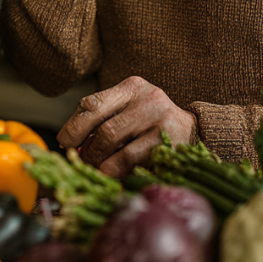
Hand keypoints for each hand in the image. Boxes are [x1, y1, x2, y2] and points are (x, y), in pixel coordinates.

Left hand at [56, 77, 197, 176]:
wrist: (197, 131)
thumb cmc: (153, 125)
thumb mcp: (130, 113)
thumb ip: (104, 121)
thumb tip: (72, 145)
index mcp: (131, 87)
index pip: (92, 103)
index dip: (73, 126)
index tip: (65, 143)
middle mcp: (146, 97)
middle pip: (101, 124)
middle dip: (86, 148)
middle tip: (82, 161)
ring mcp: (159, 117)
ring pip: (112, 139)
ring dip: (98, 160)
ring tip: (97, 169)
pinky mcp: (169, 139)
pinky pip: (131, 158)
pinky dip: (115, 169)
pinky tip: (113, 174)